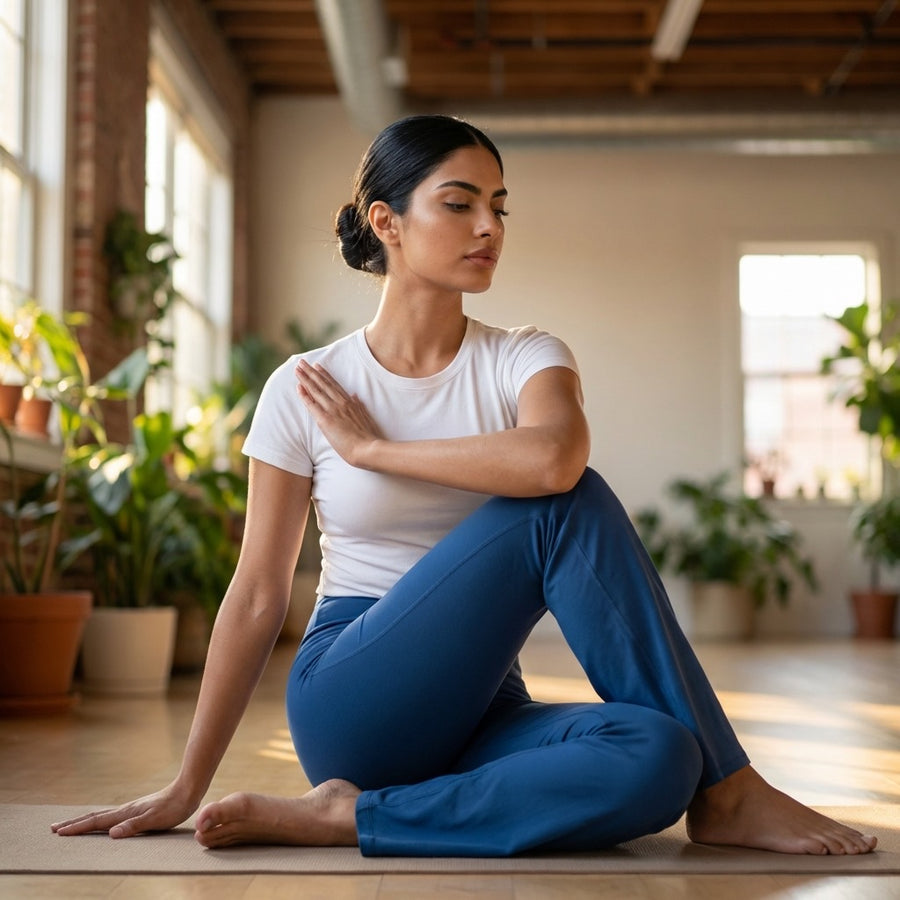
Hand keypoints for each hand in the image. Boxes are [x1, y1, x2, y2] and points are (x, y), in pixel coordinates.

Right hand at [50, 785, 197, 838]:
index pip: (97, 822)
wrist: (187, 790)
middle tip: (54, 829)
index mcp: (125, 813)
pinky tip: (103, 824)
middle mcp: (125, 810)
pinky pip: (112, 817)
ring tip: (72, 825)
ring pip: (102, 816)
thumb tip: (111, 834)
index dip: (77, 828)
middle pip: (95, 817)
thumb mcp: (154, 820)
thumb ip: (134, 826)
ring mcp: (131, 809)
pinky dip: (100, 821)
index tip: (59, 832)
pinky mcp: (138, 810)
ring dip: (85, 821)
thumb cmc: (173, 808)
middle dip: (74, 824)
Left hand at [295, 360, 382, 466]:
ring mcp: (333, 410)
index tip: (317, 366)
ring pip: (316, 390)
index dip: (324, 375)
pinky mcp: (326, 420)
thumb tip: (355, 396)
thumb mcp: (366, 417)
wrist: (368, 449)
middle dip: (311, 372)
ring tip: (297, 368)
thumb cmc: (369, 437)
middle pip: (323, 384)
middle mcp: (340, 403)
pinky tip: (298, 386)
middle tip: (302, 362)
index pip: (334, 385)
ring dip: (306, 378)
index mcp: (350, 402)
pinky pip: (312, 405)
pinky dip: (304, 395)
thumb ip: (359, 406)